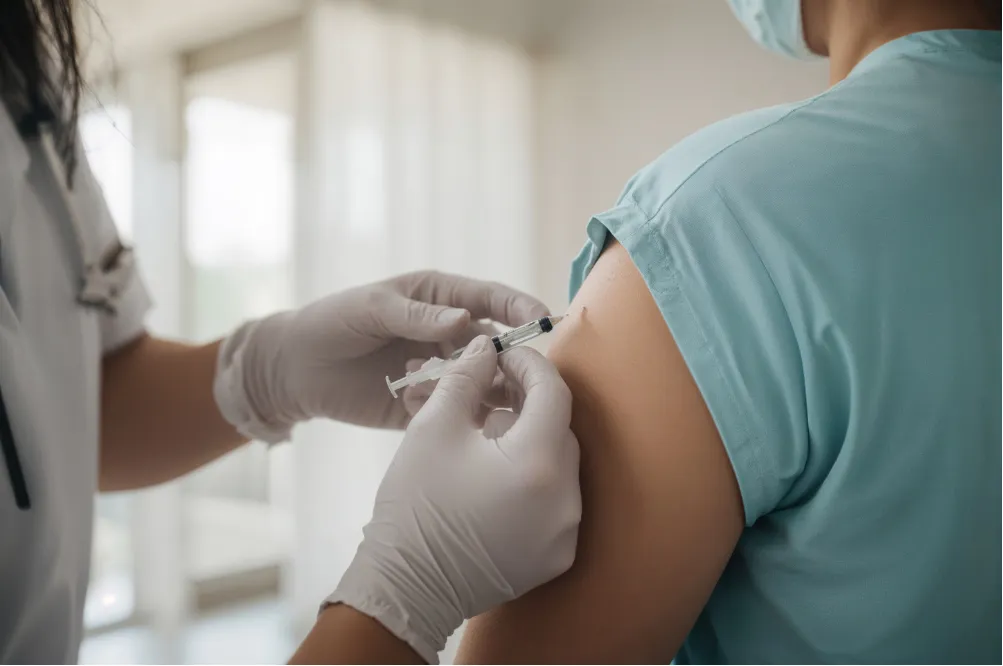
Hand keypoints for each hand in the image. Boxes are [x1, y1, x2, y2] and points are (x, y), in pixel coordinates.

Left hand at [212, 271, 547, 442]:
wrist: (295, 370)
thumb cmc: (331, 323)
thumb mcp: (370, 309)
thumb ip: (416, 314)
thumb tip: (465, 319)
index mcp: (440, 299)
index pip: (491, 299)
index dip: (519, 307)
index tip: (543, 320)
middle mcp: (449, 335)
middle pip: (495, 345)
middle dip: (506, 359)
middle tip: (510, 375)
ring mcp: (441, 372)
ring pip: (480, 382)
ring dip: (475, 389)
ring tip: (447, 393)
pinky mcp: (428, 406)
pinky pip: (454, 410)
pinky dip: (446, 411)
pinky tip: (412, 407)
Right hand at [325, 337, 580, 663]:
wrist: (406, 589)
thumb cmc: (416, 505)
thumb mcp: (434, 428)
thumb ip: (466, 377)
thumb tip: (486, 347)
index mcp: (539, 463)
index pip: (553, 391)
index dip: (528, 364)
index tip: (502, 355)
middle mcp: (566, 499)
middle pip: (558, 427)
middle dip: (527, 402)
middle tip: (490, 391)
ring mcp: (566, 532)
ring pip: (557, 463)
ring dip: (530, 440)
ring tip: (485, 434)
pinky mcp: (557, 556)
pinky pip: (554, 500)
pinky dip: (533, 479)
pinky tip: (496, 476)